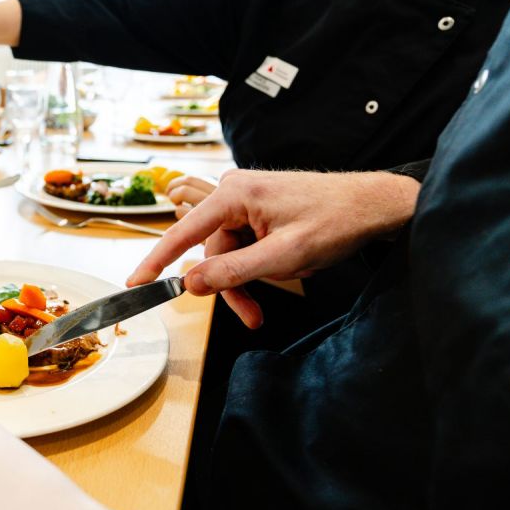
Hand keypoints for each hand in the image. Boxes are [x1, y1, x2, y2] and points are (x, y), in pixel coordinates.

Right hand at [128, 170, 419, 327]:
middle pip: (212, 252)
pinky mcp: (258, 211)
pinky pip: (243, 246)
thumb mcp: (283, 255)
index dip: (157, 261)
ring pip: (228, 255)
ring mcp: (247, 201)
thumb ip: (233, 271)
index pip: (184, 232)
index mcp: (235, 194)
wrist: (374, 206)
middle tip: (251, 317)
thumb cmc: (335, 220)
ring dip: (246, 282)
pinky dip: (255, 268)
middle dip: (229, 286)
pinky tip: (282, 270)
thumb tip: (190, 283)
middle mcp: (234, 192)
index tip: (136, 283)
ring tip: (268, 304)